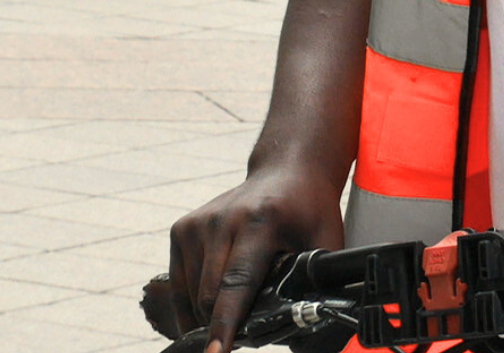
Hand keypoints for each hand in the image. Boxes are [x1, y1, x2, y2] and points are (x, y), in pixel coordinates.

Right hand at [166, 162, 343, 352]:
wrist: (286, 169)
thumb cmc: (309, 210)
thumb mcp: (324, 242)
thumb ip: (316, 284)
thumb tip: (306, 328)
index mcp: (261, 221)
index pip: (236, 283)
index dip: (226, 324)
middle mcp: (222, 220)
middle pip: (209, 296)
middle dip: (223, 325)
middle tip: (245, 334)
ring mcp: (198, 223)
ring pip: (192, 296)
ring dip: (208, 314)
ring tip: (237, 308)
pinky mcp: (182, 229)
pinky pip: (179, 285)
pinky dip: (192, 304)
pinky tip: (212, 307)